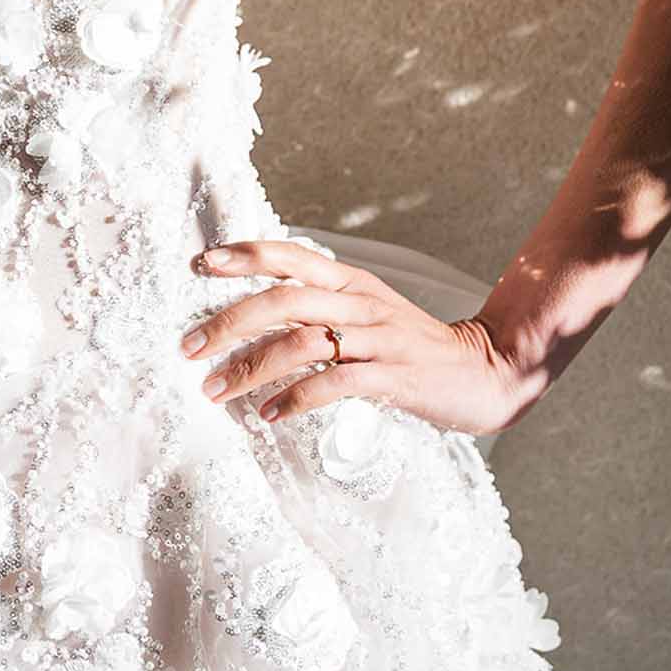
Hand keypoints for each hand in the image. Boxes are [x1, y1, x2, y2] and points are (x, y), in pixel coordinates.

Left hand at [181, 238, 530, 437]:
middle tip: (189, 347)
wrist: (482, 372)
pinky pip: (336, 384)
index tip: (201, 263)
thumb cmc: (410, 346)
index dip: (245, 255)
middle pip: (284, 299)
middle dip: (230, 321)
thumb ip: (321, 307)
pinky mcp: (394, 377)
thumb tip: (257, 312)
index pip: (291, 255)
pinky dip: (295, 399)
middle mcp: (361, 302)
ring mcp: (379, 338)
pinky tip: (268, 415)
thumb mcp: (366, 312)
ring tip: (214, 390)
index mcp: (351, 281)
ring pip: (303, 342)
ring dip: (251, 366)